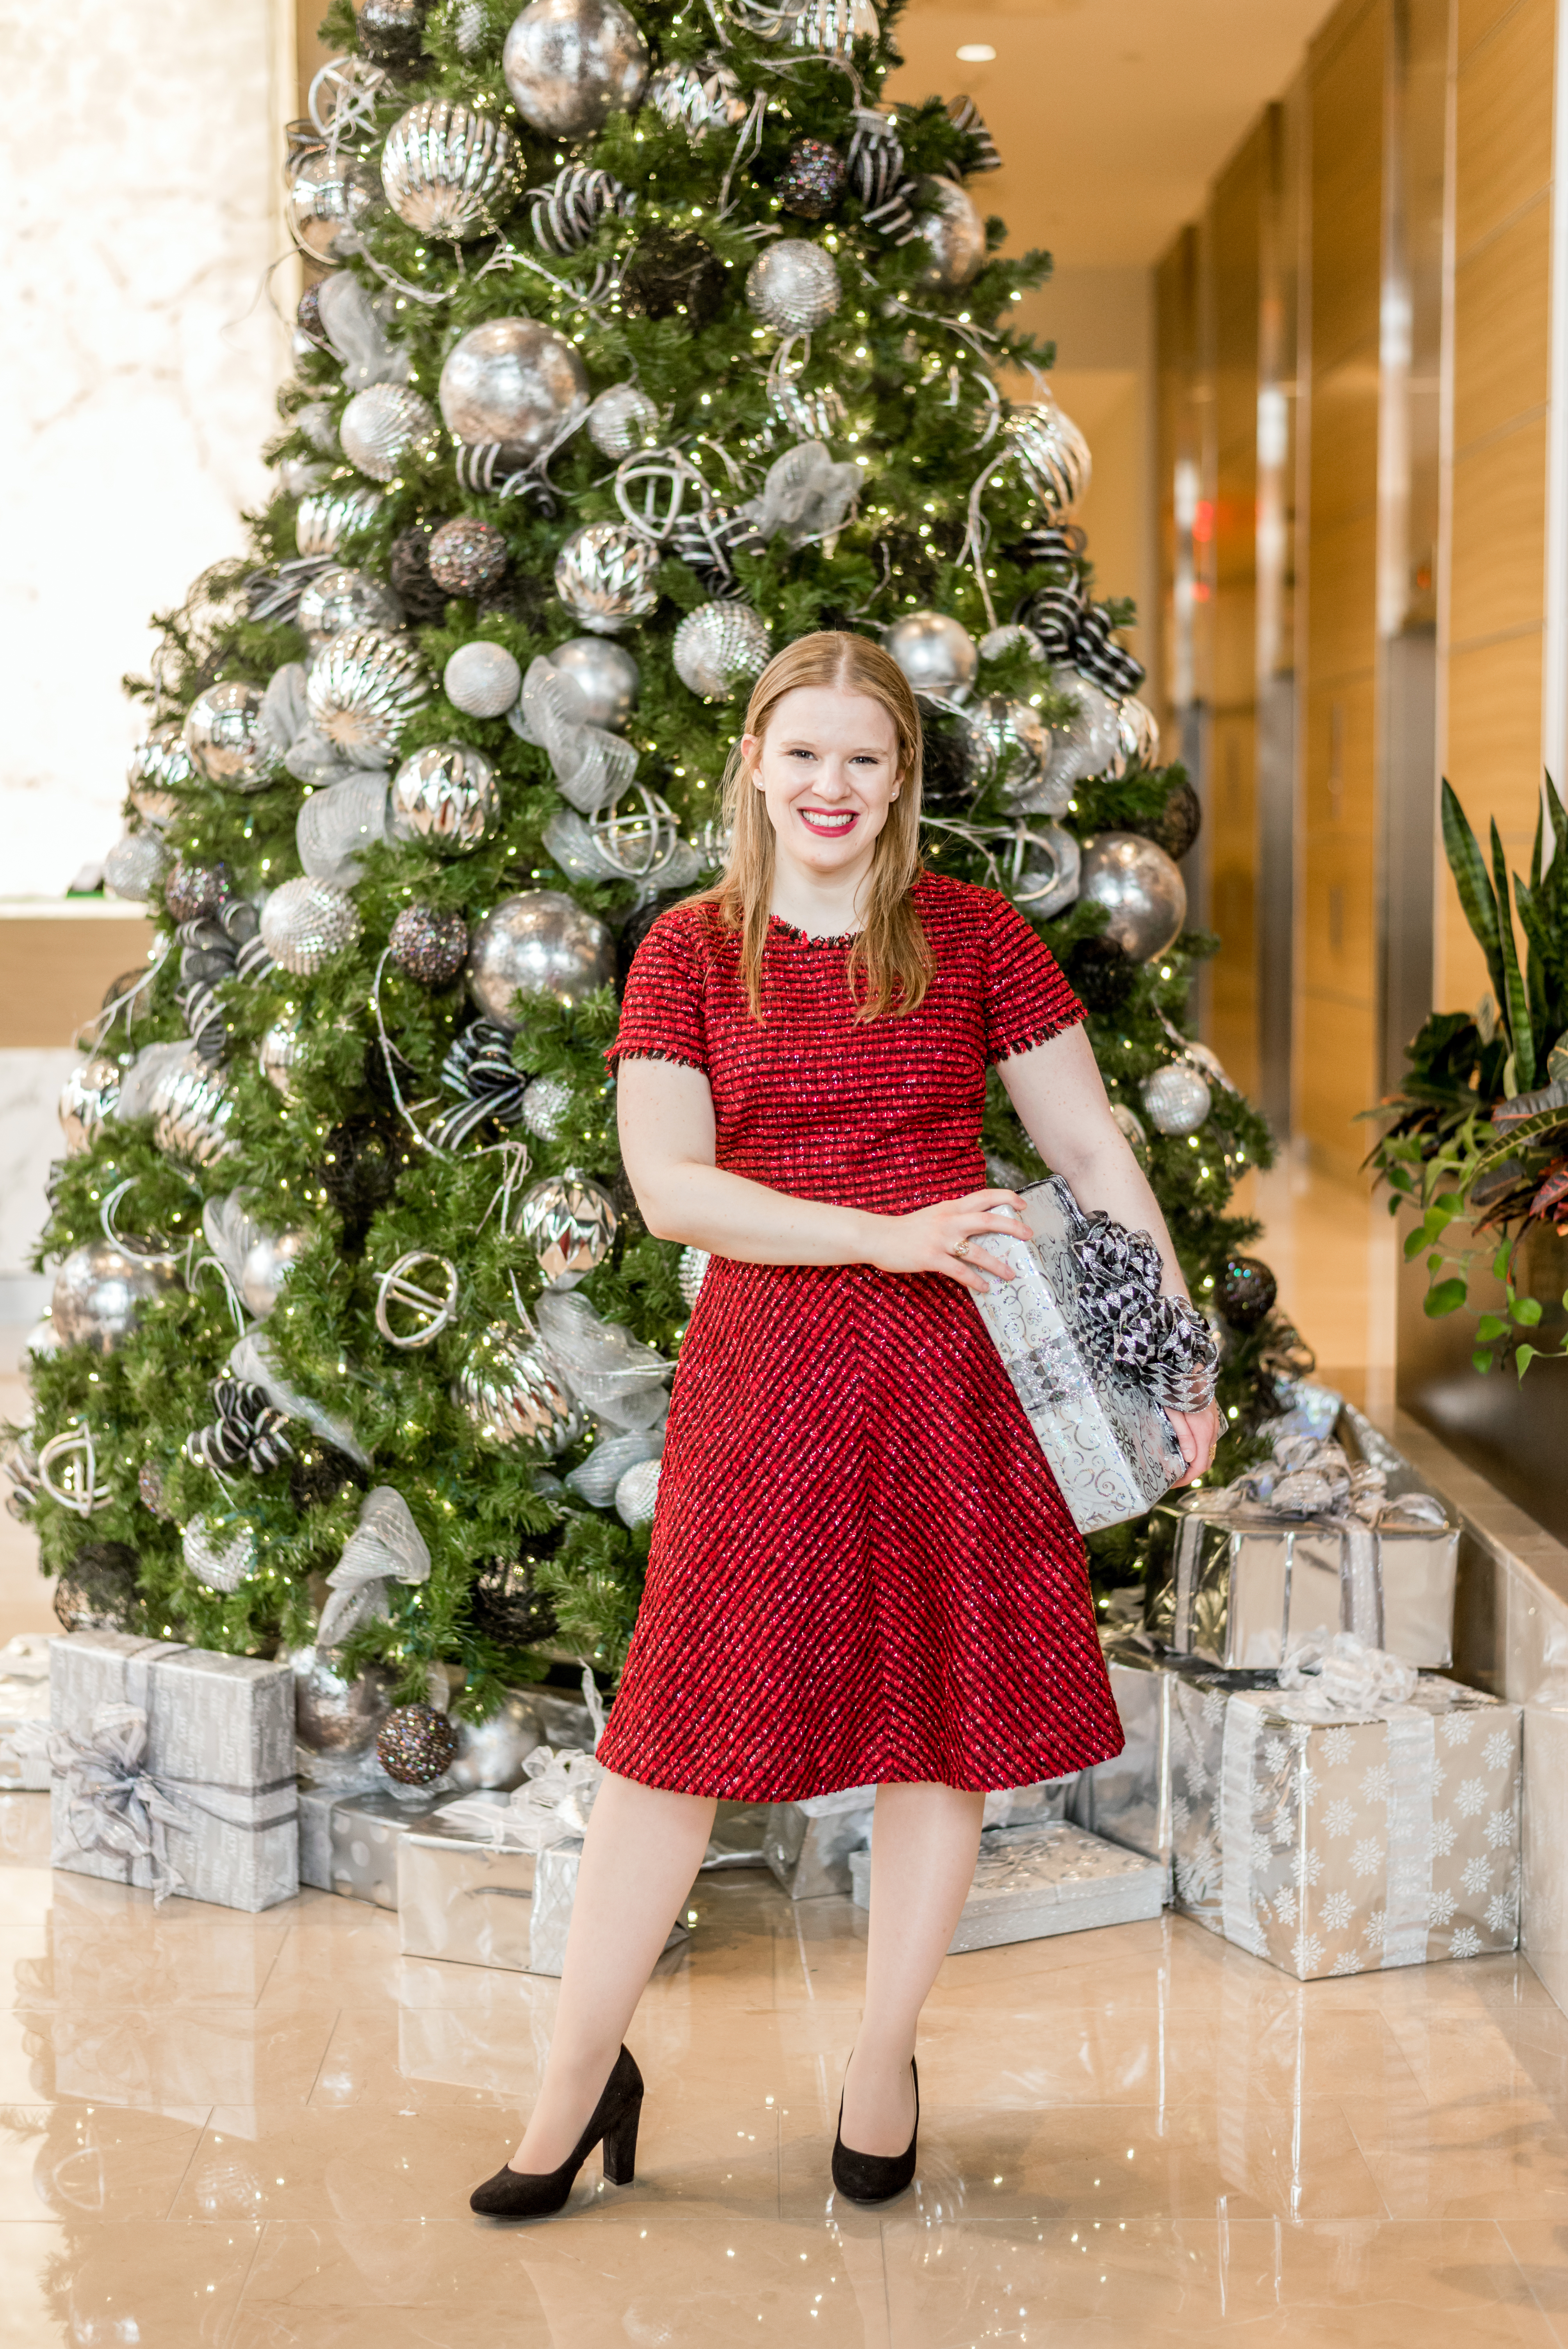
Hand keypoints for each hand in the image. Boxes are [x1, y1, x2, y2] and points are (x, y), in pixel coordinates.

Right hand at [862, 1189, 1028, 1293]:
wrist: (877, 1236)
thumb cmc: (906, 1229)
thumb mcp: (934, 1216)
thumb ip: (954, 1218)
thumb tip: (978, 1227)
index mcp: (951, 1207)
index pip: (984, 1195)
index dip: (1006, 1197)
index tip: (1023, 1204)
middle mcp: (949, 1220)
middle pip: (989, 1219)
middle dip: (1013, 1226)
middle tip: (1029, 1235)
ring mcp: (940, 1239)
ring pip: (978, 1251)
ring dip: (998, 1264)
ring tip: (1011, 1274)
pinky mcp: (931, 1257)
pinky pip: (960, 1271)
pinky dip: (975, 1280)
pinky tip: (985, 1287)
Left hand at [1167, 1399, 1222, 1488]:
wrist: (1189, 1368)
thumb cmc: (1176, 1390)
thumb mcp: (1174, 1414)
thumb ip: (1184, 1436)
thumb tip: (1190, 1460)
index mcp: (1203, 1432)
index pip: (1199, 1466)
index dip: (1187, 1478)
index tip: (1172, 1484)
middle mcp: (1212, 1431)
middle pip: (1205, 1461)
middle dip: (1191, 1473)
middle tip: (1173, 1477)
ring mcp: (1213, 1425)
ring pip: (1207, 1451)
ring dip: (1195, 1461)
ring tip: (1177, 1465)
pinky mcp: (1211, 1419)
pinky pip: (1207, 1441)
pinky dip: (1198, 1450)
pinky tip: (1185, 1449)